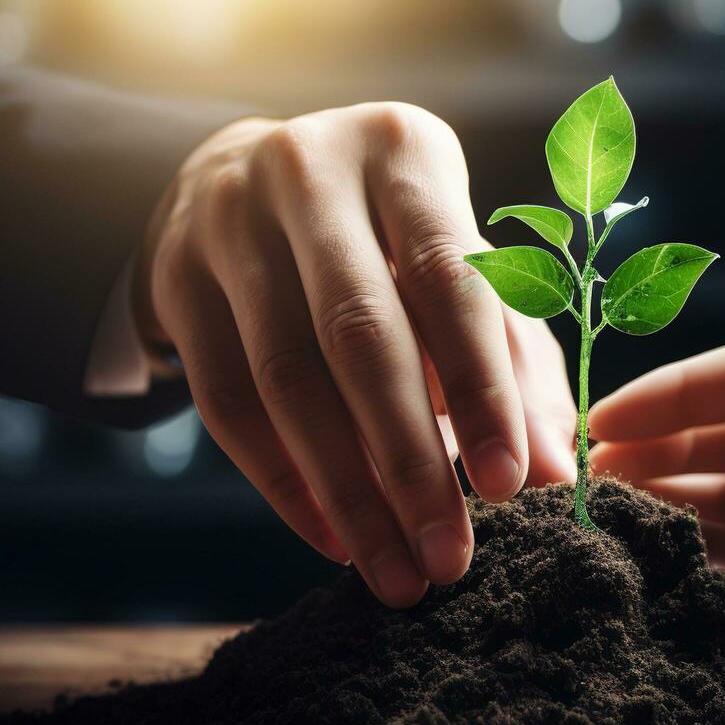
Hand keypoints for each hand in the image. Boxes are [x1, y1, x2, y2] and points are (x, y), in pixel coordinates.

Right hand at [136, 105, 575, 606]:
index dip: (482, 388)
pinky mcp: (173, 277)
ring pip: (284, 378)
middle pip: (360, 334)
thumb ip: (516, 361)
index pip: (449, 279)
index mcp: (403, 150)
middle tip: (449, 559)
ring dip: (346, 492)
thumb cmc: (390, 240)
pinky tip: (332, 538)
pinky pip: (225, 401)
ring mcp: (227, 220)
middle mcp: (309, 169)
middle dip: (412, 461)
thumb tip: (550, 472)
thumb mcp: (461, 272)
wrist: (245, 180)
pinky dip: (282, 483)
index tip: (512, 487)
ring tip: (394, 573)